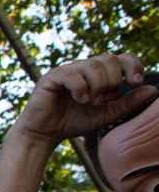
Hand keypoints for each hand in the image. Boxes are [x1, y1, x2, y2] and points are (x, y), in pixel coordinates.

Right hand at [12, 54, 154, 145]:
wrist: (44, 134)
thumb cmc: (73, 122)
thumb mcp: (107, 114)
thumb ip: (127, 103)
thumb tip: (153, 90)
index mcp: (97, 73)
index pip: (121, 57)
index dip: (132, 65)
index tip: (134, 82)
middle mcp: (83, 67)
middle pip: (109, 58)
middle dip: (112, 80)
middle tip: (104, 99)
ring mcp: (67, 70)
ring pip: (93, 65)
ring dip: (97, 86)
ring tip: (90, 102)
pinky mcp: (52, 77)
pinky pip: (74, 75)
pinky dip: (81, 89)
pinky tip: (79, 100)